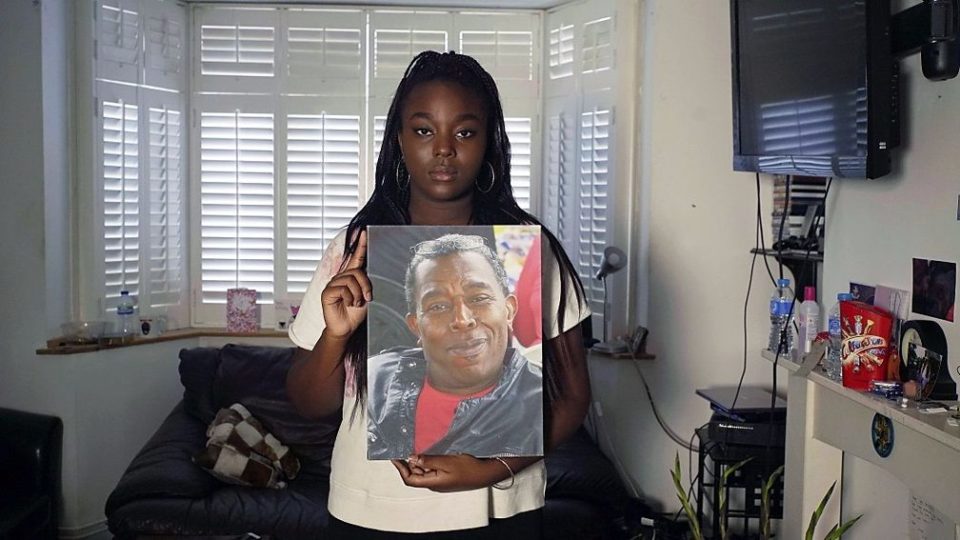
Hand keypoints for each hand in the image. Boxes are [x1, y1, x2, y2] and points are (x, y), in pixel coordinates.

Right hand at [320, 230, 370, 338]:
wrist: (345, 329)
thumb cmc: (355, 313)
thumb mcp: (365, 296)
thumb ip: (367, 284)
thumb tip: (371, 273)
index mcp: (351, 277)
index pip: (356, 258)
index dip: (360, 245)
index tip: (364, 232)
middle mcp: (340, 277)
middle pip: (357, 272)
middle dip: (366, 285)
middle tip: (367, 298)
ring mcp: (332, 284)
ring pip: (351, 280)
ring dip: (358, 294)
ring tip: (356, 303)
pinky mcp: (327, 292)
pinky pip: (343, 289)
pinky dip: (349, 298)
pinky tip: (347, 304)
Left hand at [391, 454, 506, 491]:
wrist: (486, 473)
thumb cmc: (468, 468)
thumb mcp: (447, 462)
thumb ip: (428, 460)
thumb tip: (412, 458)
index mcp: (432, 482)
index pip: (410, 479)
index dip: (400, 469)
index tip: (395, 457)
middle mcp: (434, 483)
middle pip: (415, 474)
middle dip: (409, 462)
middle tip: (405, 447)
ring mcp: (441, 479)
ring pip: (424, 470)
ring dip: (419, 460)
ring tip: (417, 446)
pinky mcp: (447, 475)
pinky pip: (432, 468)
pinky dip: (428, 460)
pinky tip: (430, 450)